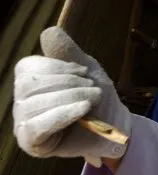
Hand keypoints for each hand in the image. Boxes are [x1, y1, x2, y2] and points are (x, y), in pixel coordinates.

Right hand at [13, 27, 130, 165]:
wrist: (117, 129)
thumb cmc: (99, 100)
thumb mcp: (88, 70)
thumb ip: (68, 52)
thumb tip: (49, 31)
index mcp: (31, 83)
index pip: (26, 67)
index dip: (56, 66)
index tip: (84, 71)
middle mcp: (22, 103)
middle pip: (28, 85)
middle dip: (67, 82)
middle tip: (93, 88)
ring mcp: (24, 124)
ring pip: (32, 104)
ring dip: (70, 97)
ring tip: (93, 99)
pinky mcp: (31, 143)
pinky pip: (36, 126)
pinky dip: (62, 114)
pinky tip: (83, 109)